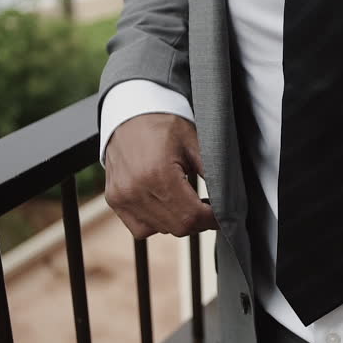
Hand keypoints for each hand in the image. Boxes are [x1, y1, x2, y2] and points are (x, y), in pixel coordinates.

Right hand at [104, 113, 217, 238]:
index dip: (212, 219)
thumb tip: (228, 200)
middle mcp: (135, 189)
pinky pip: (140, 228)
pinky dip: (157, 223)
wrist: (129, 113)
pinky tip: (165, 205)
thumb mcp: (194, 142)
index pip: (192, 215)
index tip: (222, 214)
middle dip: (198, 221)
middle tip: (208, 208)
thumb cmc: (164, 125)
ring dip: (179, 221)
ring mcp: (121, 197)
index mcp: (157, 174)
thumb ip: (211, 172)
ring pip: (161, 229)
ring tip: (187, 201)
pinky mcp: (114, 200)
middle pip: (178, 227)